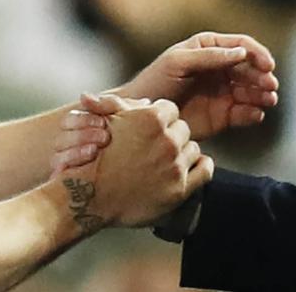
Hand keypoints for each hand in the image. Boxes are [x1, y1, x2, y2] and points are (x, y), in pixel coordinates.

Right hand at [57, 99, 212, 229]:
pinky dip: (201, 166)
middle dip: (172, 135)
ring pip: (193, 148)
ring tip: (166, 160)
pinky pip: (205, 169)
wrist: (90, 195)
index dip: (161, 118)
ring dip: (183, 152)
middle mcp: (167, 140)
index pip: (170, 109)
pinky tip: (191, 167)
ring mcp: (175, 165)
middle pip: (183, 128)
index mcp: (152, 119)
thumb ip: (122, 105)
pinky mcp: (180, 189)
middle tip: (157, 146)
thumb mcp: (106, 122)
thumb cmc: (95, 157)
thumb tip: (143, 100)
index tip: (153, 127)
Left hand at [113, 31, 278, 139]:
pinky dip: (253, 113)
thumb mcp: (178, 63)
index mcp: (209, 49)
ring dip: (263, 94)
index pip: (241, 46)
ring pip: (251, 91)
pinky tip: (255, 114)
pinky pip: (244, 113)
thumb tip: (241, 52)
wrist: (142, 117)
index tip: (268, 65)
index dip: (257, 54)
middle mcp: (219, 69)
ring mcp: (222, 93)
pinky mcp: (222, 116)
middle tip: (270, 86)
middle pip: (250, 69)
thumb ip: (208, 57)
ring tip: (268, 100)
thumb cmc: (154, 83)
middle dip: (263, 76)